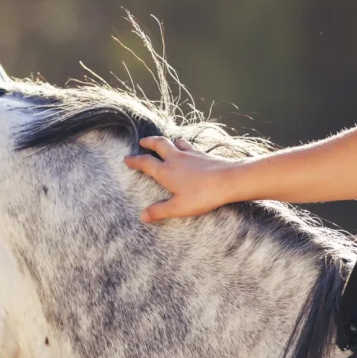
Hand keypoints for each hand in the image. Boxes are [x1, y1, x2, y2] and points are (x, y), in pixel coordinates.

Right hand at [124, 136, 238, 222]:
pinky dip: (185, 145)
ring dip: (168, 141)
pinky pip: (191, 146)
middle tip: (142, 141)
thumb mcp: (178, 207)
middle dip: (149, 142)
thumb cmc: (202, 195)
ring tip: (166, 143)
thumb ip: (159, 211)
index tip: (127, 158)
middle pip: (159, 144)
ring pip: (176, 142)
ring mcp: (191, 154)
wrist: (229, 180)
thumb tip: (142, 216)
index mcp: (166, 172)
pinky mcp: (204, 155)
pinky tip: (189, 150)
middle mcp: (176, 159)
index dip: (135, 160)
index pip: (145, 162)